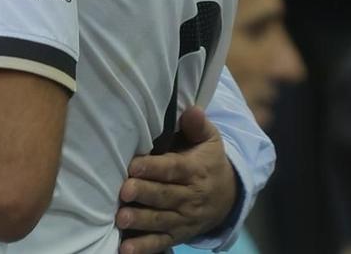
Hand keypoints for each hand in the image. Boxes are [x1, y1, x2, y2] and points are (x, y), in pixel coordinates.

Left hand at [117, 107, 234, 253]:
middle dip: (145, 194)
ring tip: (121, 219)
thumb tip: (193, 110)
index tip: (134, 165)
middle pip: (166, 196)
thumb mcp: (210, 140)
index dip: (154, 168)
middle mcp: (190, 197)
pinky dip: (144, 247)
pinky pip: (161, 242)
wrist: (229, 196)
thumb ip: (198, 126)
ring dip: (141, 221)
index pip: (174, 169)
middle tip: (124, 191)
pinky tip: (126, 250)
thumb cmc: (208, 161)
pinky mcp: (178, 234)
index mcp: (195, 171)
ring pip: (162, 220)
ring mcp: (184, 218)